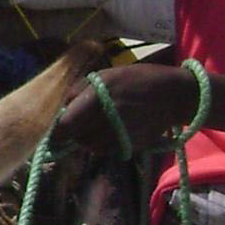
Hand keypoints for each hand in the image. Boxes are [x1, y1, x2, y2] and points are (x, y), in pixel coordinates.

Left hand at [56, 61, 209, 155]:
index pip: (65, 125)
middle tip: (78, 123)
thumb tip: (60, 108)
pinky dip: (102, 143)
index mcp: (96, 98)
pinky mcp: (127, 147)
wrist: (172, 95)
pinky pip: (105, 149)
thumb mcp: (105, 75)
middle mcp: (104, 120)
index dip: (55, 132)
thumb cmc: (136, 79)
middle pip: (76, 138)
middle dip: (73, 133)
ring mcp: (117, 136)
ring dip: (88, 138)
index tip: (52, 133)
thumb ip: (79, 91)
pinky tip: (113, 128)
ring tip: (100, 122)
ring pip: (89, 146)